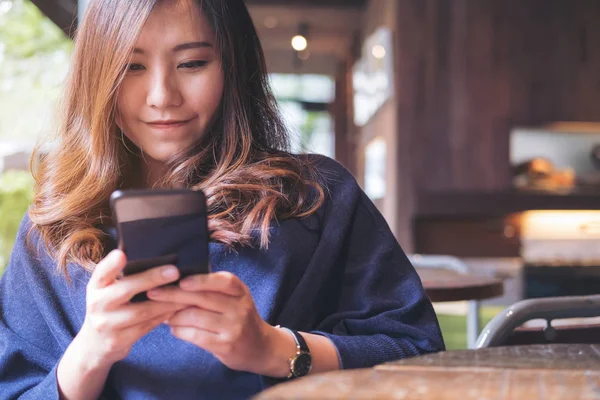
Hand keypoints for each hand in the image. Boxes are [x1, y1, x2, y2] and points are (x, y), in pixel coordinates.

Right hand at [77, 250, 186, 367]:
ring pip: (142, 311)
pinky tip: (177, 308)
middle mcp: (97, 304)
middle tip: (174, 271)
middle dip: (152, 278)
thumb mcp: (107, 291)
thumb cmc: (108, 308)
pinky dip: (164, 316)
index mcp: (96, 286)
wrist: (94, 345)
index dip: (111, 263)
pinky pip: (147, 326)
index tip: (122, 253)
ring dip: (167, 301)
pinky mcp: (118, 341)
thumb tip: (157, 257)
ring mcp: (106, 324)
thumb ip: (123, 276)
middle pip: (126, 289)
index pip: (101, 272)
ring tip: (185, 292)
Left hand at [146, 272, 290, 374]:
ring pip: (196, 317)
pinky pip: (195, 336)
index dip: (201, 280)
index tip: (181, 280)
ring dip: (174, 315)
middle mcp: (239, 308)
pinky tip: (173, 328)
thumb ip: (214, 290)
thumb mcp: (235, 299)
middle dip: (175, 295)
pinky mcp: (225, 346)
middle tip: (153, 292)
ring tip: (162, 313)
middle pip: (204, 298)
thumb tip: (177, 280)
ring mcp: (233, 328)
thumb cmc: (240, 318)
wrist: (261, 347)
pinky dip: (179, 330)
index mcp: (241, 292)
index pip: (223, 281)